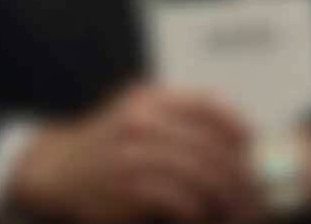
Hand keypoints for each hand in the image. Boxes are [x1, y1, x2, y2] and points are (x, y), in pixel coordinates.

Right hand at [10, 84, 259, 222]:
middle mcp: (141, 122)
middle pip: (207, 143)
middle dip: (236, 168)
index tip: (252, 140)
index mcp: (148, 99)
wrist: (58, 169)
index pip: (204, 104)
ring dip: (223, 194)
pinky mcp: (128, 190)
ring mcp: (133, 156)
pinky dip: (197, 209)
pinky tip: (203, 213)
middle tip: (251, 186)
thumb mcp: (136, 112)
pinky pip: (178, 199)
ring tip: (236, 206)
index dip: (234, 122)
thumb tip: (234, 135)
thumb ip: (176, 115)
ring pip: (198, 174)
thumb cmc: (108, 141)